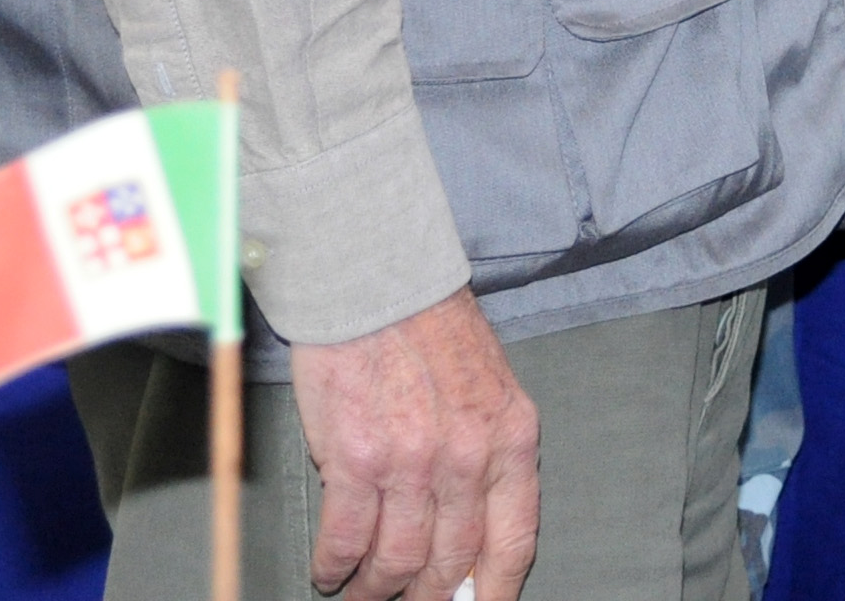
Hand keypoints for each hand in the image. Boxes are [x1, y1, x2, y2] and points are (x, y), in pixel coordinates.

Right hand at [288, 288, 540, 600]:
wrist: (377, 276)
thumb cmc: (429, 326)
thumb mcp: (488, 387)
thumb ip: (485, 453)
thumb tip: (464, 527)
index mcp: (511, 438)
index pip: (513, 540)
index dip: (495, 590)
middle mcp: (468, 457)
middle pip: (450, 562)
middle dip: (427, 597)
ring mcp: (413, 461)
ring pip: (397, 561)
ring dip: (375, 588)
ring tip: (361, 591)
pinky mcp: (356, 458)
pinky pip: (346, 538)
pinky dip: (336, 565)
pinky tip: (330, 570)